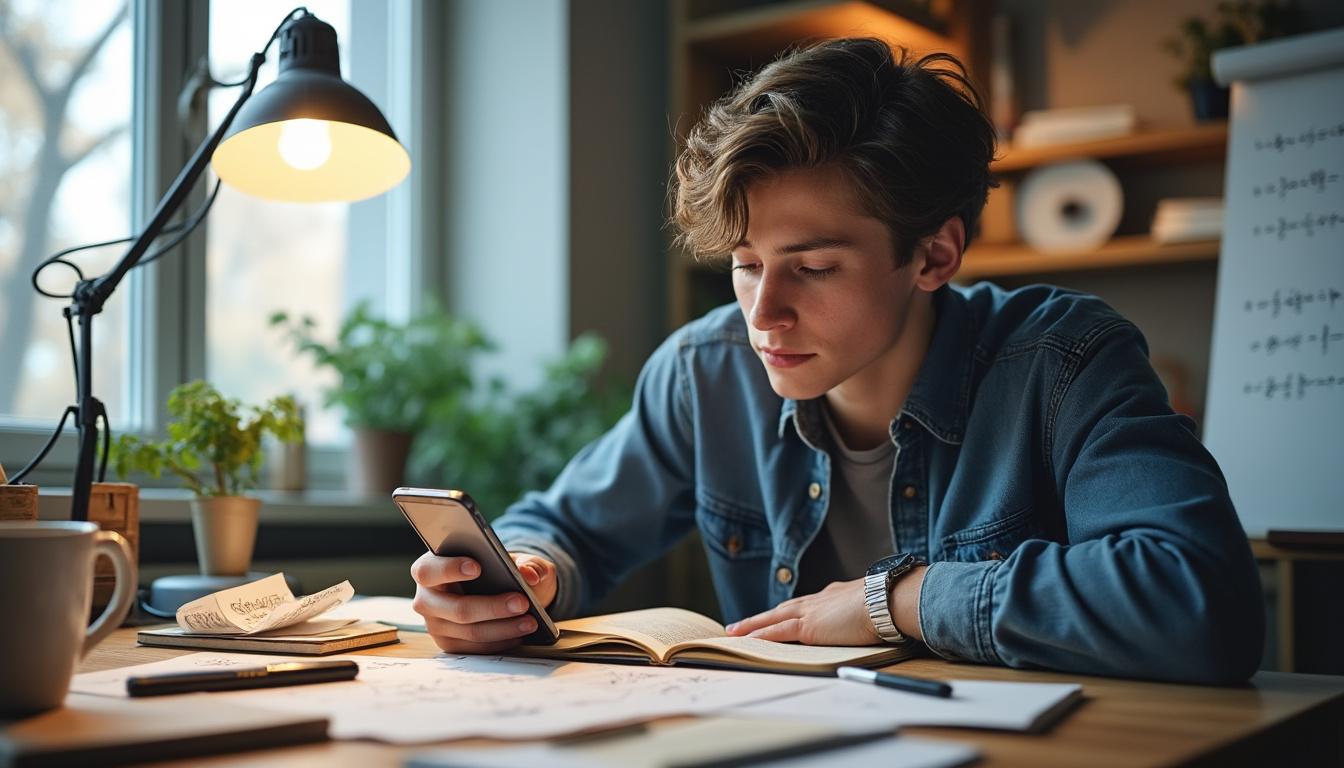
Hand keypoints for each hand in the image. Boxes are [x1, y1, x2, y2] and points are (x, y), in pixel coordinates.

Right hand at [410, 551, 557, 654]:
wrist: (496, 588)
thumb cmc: (497, 568)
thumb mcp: (513, 559)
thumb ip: (525, 562)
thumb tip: (530, 576)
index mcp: (429, 568)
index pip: (428, 571)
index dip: (450, 569)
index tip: (477, 567)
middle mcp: (426, 599)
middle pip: (457, 608)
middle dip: (492, 607)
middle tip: (522, 602)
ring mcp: (436, 625)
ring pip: (470, 631)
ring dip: (504, 628)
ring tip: (530, 621)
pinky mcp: (449, 644)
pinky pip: (475, 648)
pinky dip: (500, 641)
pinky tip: (520, 633)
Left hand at [723, 578, 877, 645]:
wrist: (886, 600)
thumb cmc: (888, 605)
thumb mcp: (873, 607)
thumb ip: (865, 614)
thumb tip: (874, 624)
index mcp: (834, 595)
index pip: (806, 604)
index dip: (791, 610)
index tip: (782, 613)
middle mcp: (818, 600)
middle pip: (783, 608)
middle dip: (762, 616)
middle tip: (742, 623)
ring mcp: (810, 612)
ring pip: (773, 618)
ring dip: (752, 625)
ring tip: (734, 632)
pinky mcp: (807, 626)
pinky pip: (776, 632)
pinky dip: (760, 635)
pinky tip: (746, 640)